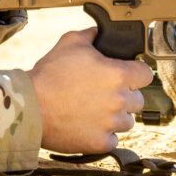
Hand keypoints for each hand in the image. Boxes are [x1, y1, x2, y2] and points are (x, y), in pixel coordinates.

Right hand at [27, 27, 152, 153]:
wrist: (29, 107)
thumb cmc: (49, 74)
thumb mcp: (71, 42)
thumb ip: (92, 35)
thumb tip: (100, 32)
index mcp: (118, 75)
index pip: (146, 74)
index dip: (136, 73)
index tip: (127, 75)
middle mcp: (120, 101)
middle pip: (138, 100)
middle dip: (125, 96)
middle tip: (105, 93)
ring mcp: (111, 124)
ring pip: (127, 122)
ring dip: (116, 116)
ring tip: (95, 110)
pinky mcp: (100, 143)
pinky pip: (113, 140)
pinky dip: (103, 134)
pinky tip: (88, 125)